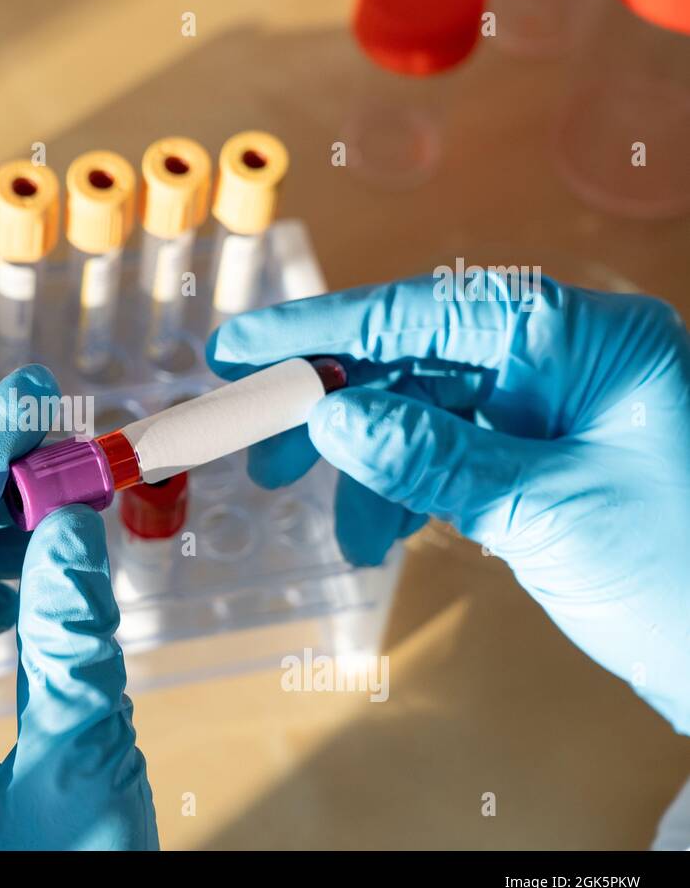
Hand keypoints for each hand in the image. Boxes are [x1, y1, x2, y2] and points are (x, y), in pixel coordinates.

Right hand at [207, 273, 689, 732]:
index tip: (241, 346)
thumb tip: (331, 417)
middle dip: (337, 403)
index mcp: (587, 340)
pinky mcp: (547, 461)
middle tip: (263, 444)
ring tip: (340, 532)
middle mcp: (569, 360)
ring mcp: (558, 411)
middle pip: (421, 356)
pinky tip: (381, 535)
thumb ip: (431, 456)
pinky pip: (454, 455)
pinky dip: (408, 490)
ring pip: (428, 411)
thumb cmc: (685, 577)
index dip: (325, 328)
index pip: (431, 310)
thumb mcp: (544, 512)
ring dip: (370, 466)